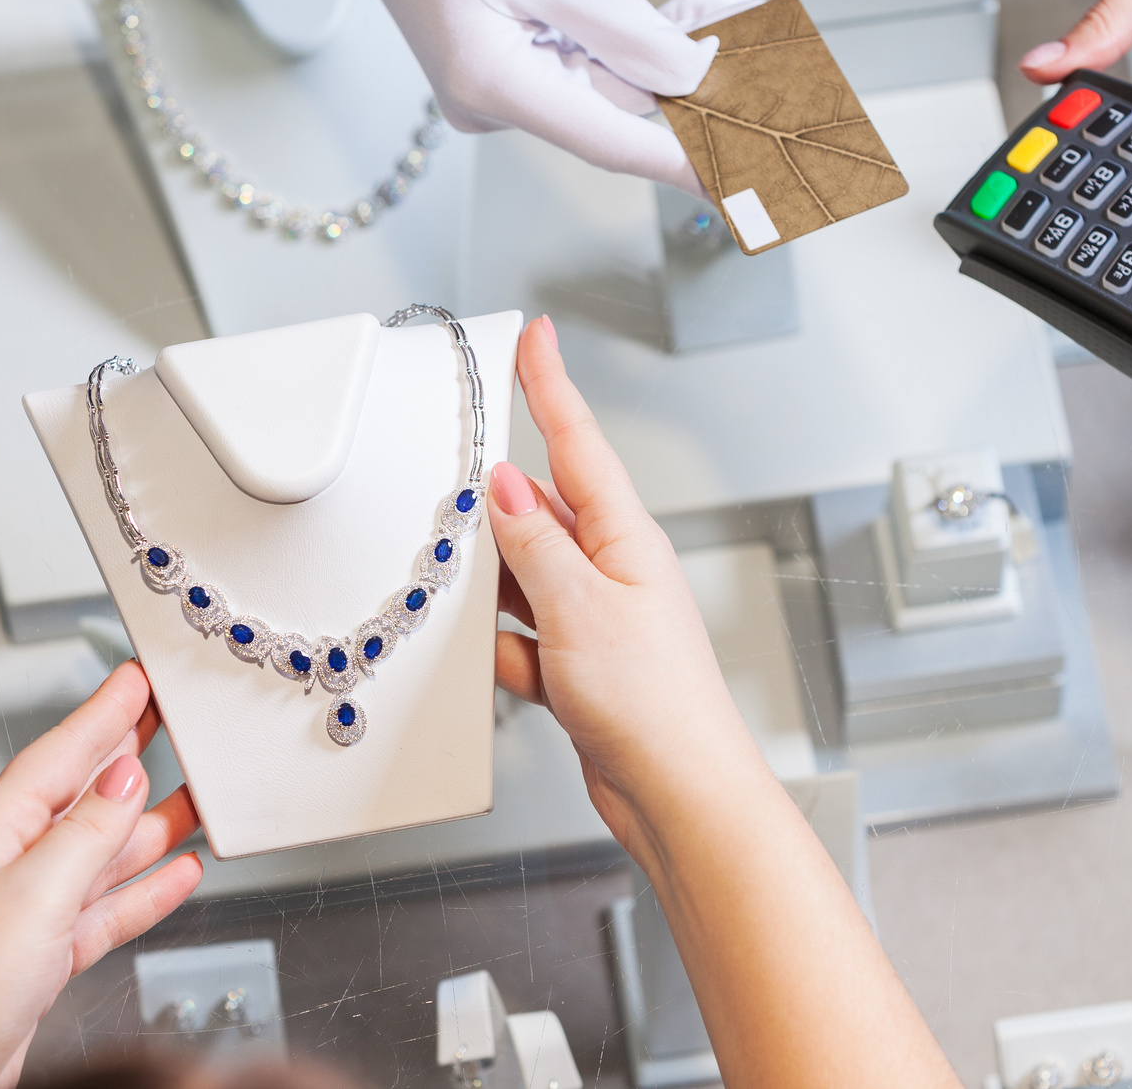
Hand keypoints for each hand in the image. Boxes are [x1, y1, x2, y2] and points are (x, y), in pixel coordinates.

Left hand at [0, 663, 201, 1088]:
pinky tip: (180, 873)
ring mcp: (32, 906)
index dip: (103, 712)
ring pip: (106, 851)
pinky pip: (110, 905)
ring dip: (153, 824)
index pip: (61, 752)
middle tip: (172, 716)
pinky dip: (149, 889)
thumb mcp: (35, 895)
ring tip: (199, 795)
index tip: (137, 677)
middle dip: (132, 754)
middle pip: (87, 795)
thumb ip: (87, 834)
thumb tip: (126, 778)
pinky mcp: (49, 950)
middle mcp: (13, 860)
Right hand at [211, 0, 750, 195]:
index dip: (689, 160)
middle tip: (771, 72)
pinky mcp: (511, 67)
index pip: (613, 143)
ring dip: (673, 63)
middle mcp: (496, 104)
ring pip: (610, 91)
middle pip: (620, 117)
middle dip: (697, 92)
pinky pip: (588, 69)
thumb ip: (628, 33)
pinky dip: (636, 49)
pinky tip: (682, 18)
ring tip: (731, 14)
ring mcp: (503, 90)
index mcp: (494, 87)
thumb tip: (697, 82)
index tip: (750, 180)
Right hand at [483, 317, 772, 857]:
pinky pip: (523, 636)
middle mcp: (614, 570)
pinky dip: (502, 648)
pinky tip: (494, 661)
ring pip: (525, 576)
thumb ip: (536, 544)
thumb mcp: (579, 607)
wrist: (676, 794)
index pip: (578, 442)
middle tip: (455, 468)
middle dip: (498, 497)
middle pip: (542, 508)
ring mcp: (596, 618)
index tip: (536, 336)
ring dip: (493, 582)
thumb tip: (506, 485)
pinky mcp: (578, 666)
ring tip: (460, 583)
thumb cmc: (654, 704)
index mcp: (625, 539)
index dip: (551, 385)